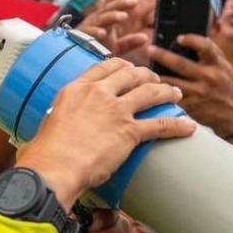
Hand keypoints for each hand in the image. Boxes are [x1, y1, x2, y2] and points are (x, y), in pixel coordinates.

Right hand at [16, 58, 194, 207]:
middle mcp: (98, 94)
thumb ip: (57, 121)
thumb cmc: (44, 153)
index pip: (104, 66)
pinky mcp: (129, 132)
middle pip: (130, 74)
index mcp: (76, 89)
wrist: (54, 167)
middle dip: (146, 75)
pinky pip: (160, 125)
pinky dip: (177, 126)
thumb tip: (48, 135)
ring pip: (149, 93)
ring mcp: (116, 111)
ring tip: (175, 95)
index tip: (128, 68)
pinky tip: (188, 127)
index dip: (121, 65)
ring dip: (166, 92)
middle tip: (155, 81)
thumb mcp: (47, 124)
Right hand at [76, 0, 147, 55]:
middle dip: (121, 3)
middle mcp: (95, 19)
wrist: (76, 61)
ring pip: (101, 18)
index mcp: (104, 18)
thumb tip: (145, 38)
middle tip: (134, 2)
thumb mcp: (116, 46)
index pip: (111, 3)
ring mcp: (88, 27)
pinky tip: (103, 32)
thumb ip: (129, 42)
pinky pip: (88, 33)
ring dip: (112, 16)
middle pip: (109, 8)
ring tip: (124, 16)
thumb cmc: (96, 50)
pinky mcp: (80, 37)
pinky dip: (95, 32)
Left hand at [147, 34, 232, 135]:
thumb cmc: (225, 87)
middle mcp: (209, 78)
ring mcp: (199, 93)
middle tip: (149, 49)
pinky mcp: (191, 106)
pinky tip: (148, 87)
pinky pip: (170, 97)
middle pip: (181, 64)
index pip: (205, 47)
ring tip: (142, 70)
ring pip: (171, 82)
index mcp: (218, 64)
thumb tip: (188, 38)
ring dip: (156, 76)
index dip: (191, 40)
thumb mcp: (224, 67)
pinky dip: (159, 92)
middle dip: (162, 55)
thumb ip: (210, 53)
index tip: (178, 38)